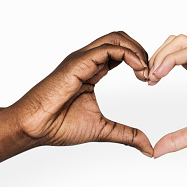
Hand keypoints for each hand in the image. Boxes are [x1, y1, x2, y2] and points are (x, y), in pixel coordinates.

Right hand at [9, 31, 153, 156]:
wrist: (34, 128)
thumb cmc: (59, 126)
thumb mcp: (103, 130)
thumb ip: (127, 135)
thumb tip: (148, 148)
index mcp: (92, 70)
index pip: (121, 52)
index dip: (140, 62)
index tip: (150, 81)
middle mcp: (87, 60)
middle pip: (121, 39)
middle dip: (142, 52)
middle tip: (152, 74)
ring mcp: (82, 59)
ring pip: (116, 38)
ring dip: (138, 51)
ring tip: (146, 72)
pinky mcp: (78, 62)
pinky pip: (108, 48)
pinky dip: (129, 54)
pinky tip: (139, 70)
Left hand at [148, 35, 186, 157]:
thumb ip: (178, 139)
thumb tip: (157, 151)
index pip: (174, 55)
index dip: (156, 65)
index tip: (147, 84)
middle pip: (174, 41)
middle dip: (154, 55)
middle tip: (146, 78)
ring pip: (179, 41)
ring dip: (159, 55)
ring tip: (152, 77)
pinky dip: (169, 59)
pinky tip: (160, 75)